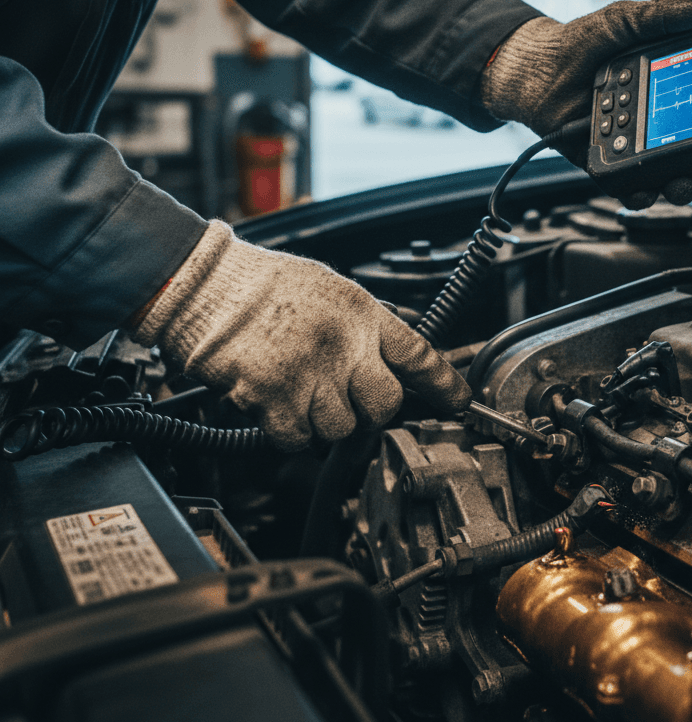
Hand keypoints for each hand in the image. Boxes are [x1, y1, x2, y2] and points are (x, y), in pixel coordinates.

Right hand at [133, 221, 470, 449]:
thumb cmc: (261, 283)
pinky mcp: (273, 399)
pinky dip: (292, 432)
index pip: (419, 355)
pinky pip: (299, 438)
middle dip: (372, 409)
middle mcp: (342, 346)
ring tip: (305, 393)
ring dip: (327, 421)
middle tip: (350, 397)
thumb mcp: (329, 288)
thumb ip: (362, 324)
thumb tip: (387, 356)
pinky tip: (279, 405)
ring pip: (342, 428)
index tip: (459, 401)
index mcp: (360, 313)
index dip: (445, 384)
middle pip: (384, 405)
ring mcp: (309, 375)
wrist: (202, 284)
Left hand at [481, 0, 691, 205]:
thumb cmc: (580, 43)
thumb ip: (666, 17)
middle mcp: (656, 121)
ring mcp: (631, 145)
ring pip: (667, 176)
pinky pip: (627, 186)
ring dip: (682, 185)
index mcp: (671, 89)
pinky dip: (639, 193)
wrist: (534, 66)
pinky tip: (644, 190)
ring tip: (683, 183)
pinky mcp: (604, 163)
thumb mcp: (627, 21)